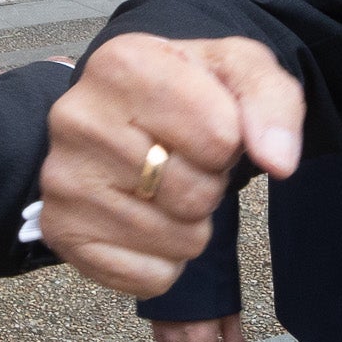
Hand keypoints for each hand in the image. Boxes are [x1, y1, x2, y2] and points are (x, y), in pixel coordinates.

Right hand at [39, 33, 306, 299]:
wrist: (121, 116)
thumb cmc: (185, 92)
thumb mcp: (238, 72)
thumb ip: (273, 103)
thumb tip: (279, 161)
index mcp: (124, 64)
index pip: (221, 137)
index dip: (229, 140)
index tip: (205, 125)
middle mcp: (78, 118)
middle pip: (197, 193)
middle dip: (208, 183)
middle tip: (181, 160)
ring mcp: (62, 180)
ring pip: (180, 240)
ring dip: (188, 223)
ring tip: (161, 187)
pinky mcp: (62, 234)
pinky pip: (152, 278)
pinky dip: (162, 260)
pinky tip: (143, 219)